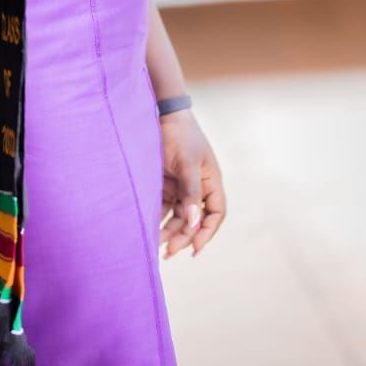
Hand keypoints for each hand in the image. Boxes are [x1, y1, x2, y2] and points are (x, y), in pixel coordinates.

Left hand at [157, 109, 226, 259]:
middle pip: (194, 219)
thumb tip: (193, 222)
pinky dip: (159, 219)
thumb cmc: (180, 135)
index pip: (215, 214)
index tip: (194, 249)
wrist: (161, 114)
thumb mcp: (187, 163)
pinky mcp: (166, 183)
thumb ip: (190, 193)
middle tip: (168, 252)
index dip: (207, 232)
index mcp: (211, 182)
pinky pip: (165, 206)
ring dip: (170, 231)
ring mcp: (182, 186)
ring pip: (179, 216)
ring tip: (156, 246)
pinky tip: (150, 230)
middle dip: (184, 236)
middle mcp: (199, 187)